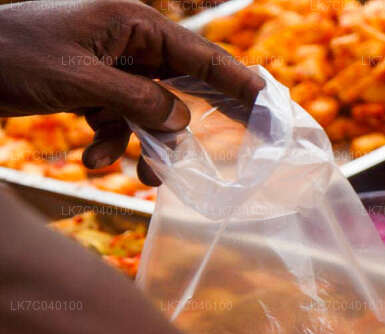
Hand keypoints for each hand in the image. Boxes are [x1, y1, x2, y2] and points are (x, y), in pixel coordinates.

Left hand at [0, 0, 263, 183]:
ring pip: (150, 111)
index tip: (272, 106)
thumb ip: (139, 102)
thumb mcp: (80, 80)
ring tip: (139, 175)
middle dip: (193, 124)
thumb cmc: (10, 56)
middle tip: (237, 151)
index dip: (239, 82)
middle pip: (181, 84)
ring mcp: (106, 64)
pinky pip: (118, 120)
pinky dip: (110, 143)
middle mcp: (125, 40)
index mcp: (131, 22)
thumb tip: (183, 122)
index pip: (200, 55)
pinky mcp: (87, 86)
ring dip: (146, 145)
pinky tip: (91, 160)